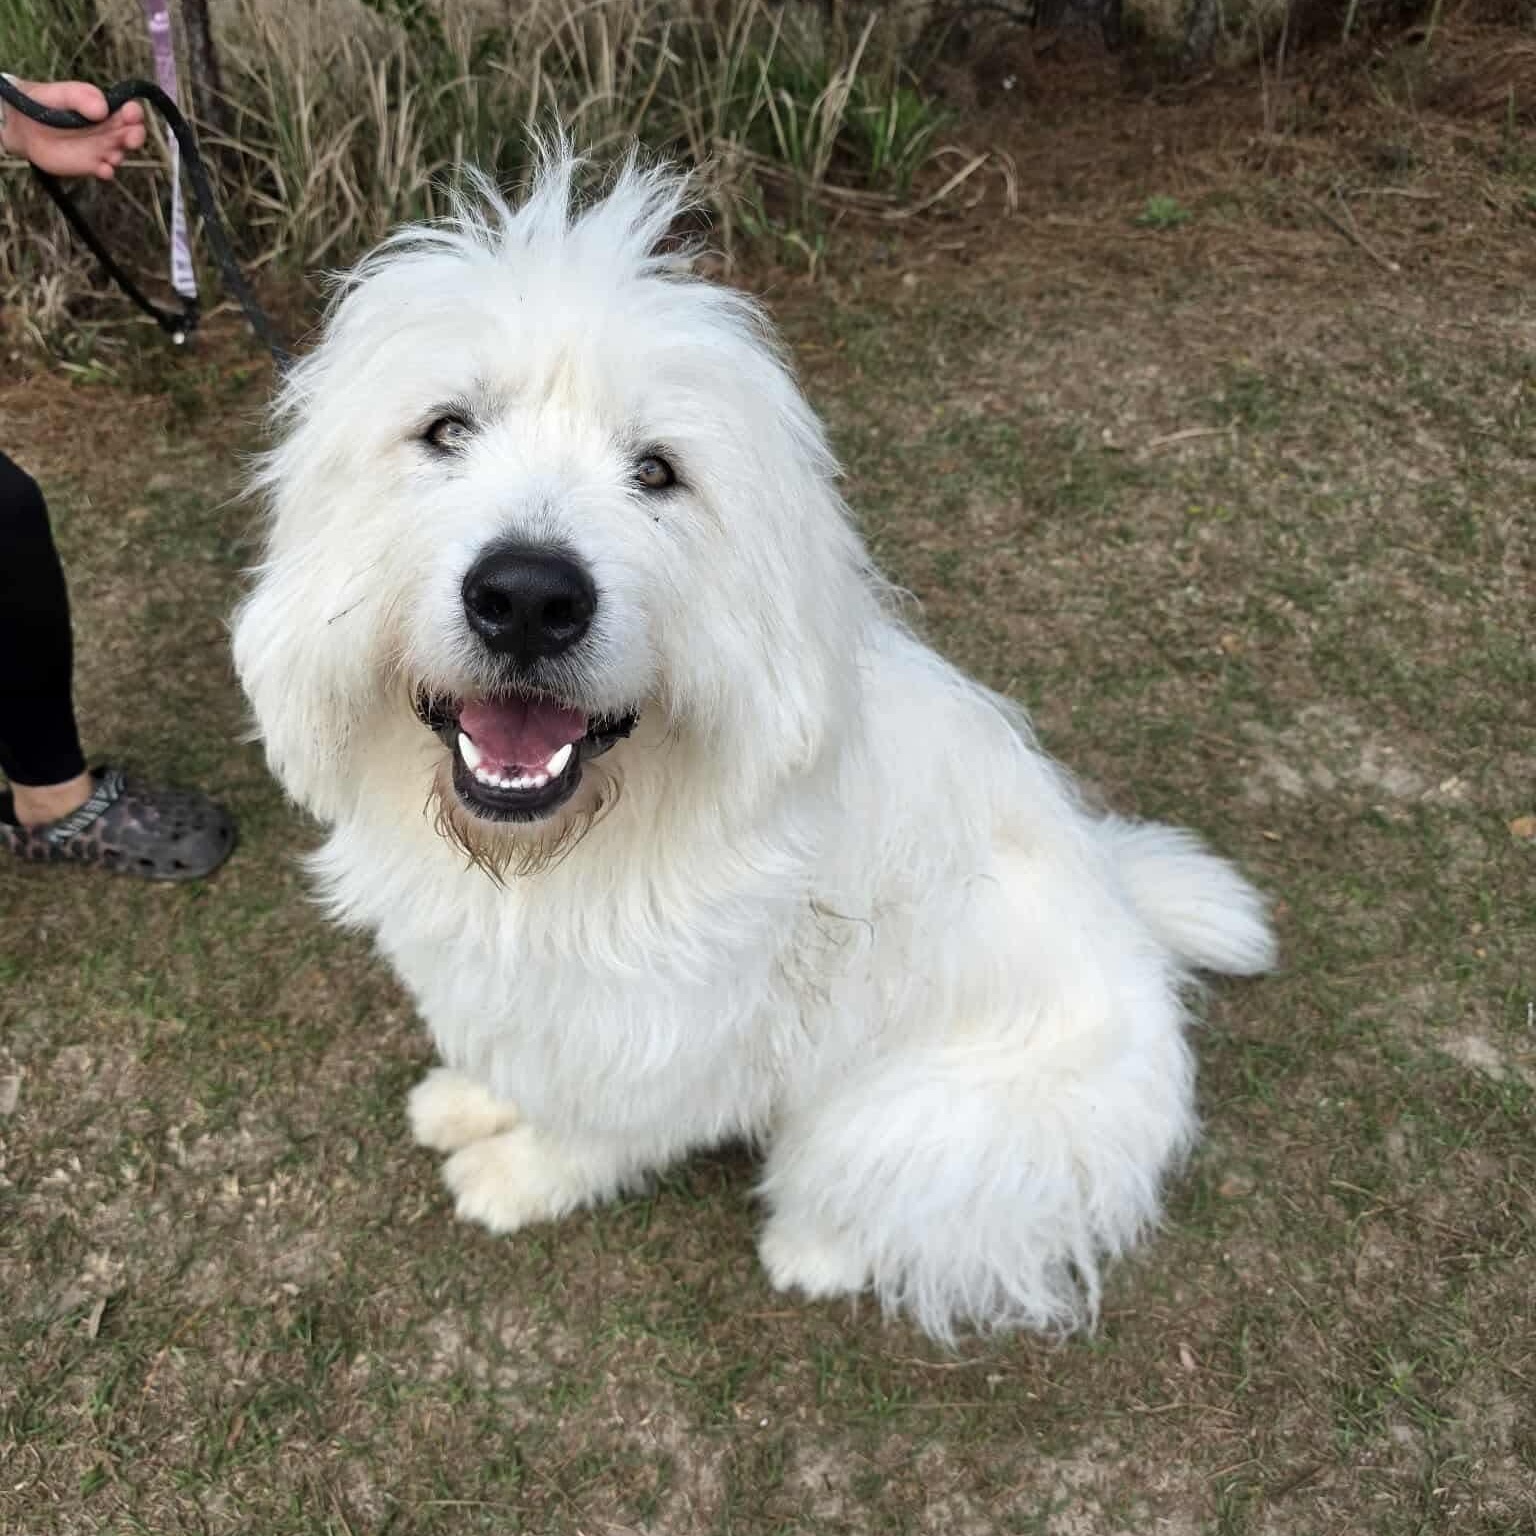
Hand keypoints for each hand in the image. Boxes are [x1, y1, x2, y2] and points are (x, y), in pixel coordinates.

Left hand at [1, 78, 145, 178]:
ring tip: (108, 153)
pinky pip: (107, 172)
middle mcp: (108, 130)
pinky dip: (108, 172)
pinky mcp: (91, 165)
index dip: (135, 113)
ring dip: (119, 155)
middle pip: (133, 135)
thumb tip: (102, 109)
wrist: (23, 124)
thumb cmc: (45, 102)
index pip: (130, 111)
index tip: (130, 114)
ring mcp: (101, 149)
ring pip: (122, 155)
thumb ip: (82, 97)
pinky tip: (101, 168)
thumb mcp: (62, 93)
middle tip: (128, 139)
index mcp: (106, 109)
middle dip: (136, 137)